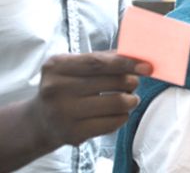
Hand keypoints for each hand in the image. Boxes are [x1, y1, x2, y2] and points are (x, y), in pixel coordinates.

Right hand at [30, 51, 150, 149]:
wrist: (42, 120)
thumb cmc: (69, 85)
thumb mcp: (77, 66)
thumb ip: (105, 58)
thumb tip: (138, 56)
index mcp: (57, 66)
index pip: (98, 63)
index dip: (126, 63)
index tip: (147, 67)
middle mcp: (56, 89)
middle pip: (111, 83)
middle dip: (131, 82)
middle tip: (134, 83)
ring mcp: (63, 113)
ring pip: (116, 103)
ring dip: (131, 100)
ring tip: (130, 98)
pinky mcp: (73, 134)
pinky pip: (113, 122)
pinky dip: (123, 116)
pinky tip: (119, 113)